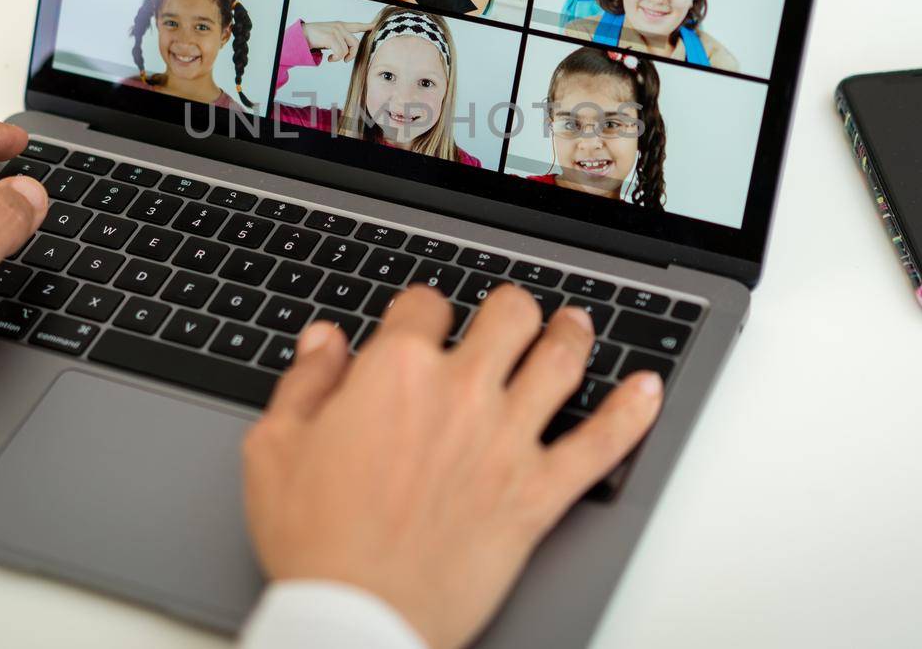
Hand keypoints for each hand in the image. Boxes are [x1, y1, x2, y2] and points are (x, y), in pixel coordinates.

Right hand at [243, 285, 662, 648]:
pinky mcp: (537, 494)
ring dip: (573, 335)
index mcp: (397, 374)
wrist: (357, 618)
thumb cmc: (317, 541)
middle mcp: (462, 394)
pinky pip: (601, 444)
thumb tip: (325, 342)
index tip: (423, 318)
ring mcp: (507, 442)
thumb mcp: (275, 448)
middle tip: (511, 314)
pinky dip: (631, 412)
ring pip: (561, 362)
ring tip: (577, 325)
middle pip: (509, 316)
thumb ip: (306, 383)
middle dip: (510, 307)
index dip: (423, 306)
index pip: (425, 305)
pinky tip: (647, 390)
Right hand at [301, 20, 371, 61]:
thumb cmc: (314, 38)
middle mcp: (340, 27)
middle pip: (355, 44)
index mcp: (340, 26)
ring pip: (347, 50)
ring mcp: (336, 31)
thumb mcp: (329, 37)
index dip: (366, 26)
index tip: (374, 26)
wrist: (302, 35)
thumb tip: (347, 52)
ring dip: (339, 58)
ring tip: (331, 57)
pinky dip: (335, 59)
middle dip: (351, 55)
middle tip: (344, 60)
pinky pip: (340, 53)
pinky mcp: (332, 37)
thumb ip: (340, 40)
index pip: (356, 25)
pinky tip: (329, 58)